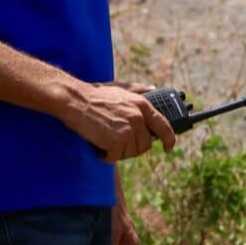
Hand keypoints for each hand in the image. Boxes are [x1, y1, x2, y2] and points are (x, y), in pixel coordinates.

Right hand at [59, 80, 177, 160]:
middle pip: (145, 145)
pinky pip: (116, 157)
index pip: (164, 125)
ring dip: (119, 152)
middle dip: (133, 147)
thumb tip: (154, 89)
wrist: (76, 100)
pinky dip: (107, 156)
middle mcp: (138, 118)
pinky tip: (100, 147)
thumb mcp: (122, 87)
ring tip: (107, 142)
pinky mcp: (116, 141)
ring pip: (130, 152)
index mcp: (143, 105)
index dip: (169, 139)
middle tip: (119, 143)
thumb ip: (140, 89)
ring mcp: (128, 130)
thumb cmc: (97, 95)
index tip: (169, 148)